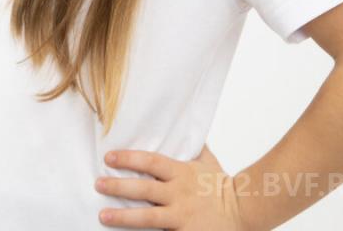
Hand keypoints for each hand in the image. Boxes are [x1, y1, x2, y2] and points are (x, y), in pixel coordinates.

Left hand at [94, 143, 246, 229]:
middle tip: (97, 183)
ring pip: (147, 217)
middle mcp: (179, 193)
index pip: (150, 161)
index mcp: (181, 172)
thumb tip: (184, 124)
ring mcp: (181, 216)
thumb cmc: (222, 185)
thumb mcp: (208, 161)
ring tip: (103, 215)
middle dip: (118, 186)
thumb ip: (192, 147)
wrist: (245, 210)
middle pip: (143, 189)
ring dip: (123, 217)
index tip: (109, 157)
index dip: (128, 158)